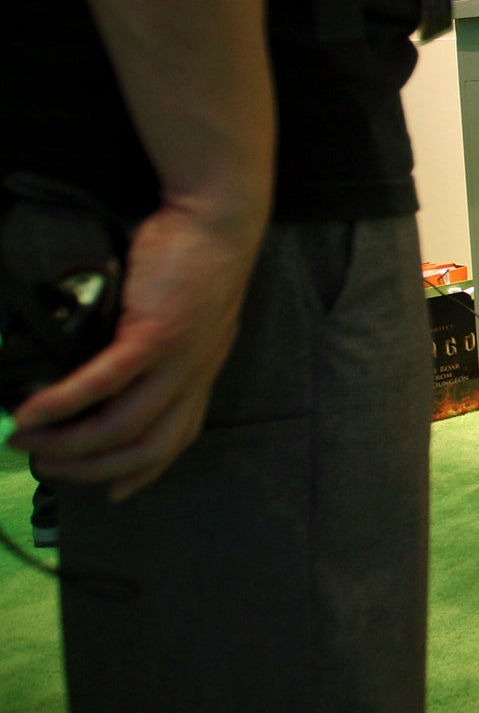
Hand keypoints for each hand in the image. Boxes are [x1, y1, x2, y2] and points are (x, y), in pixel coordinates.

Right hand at [8, 198, 262, 499]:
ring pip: (121, 425)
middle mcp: (194, 374)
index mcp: (200, 372)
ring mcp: (178, 358)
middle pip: (146, 447)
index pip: (177, 439)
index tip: (113, 493)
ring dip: (68, 443)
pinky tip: (34, 411)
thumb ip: (154, 348)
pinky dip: (64, 402)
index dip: (144, 472)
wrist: (218, 220)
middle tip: (46, 467)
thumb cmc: (194, 259)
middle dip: (91, 468)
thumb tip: (104, 364)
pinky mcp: (156, 335)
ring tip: (27, 440)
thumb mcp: (182, 316)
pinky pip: (105, 382)